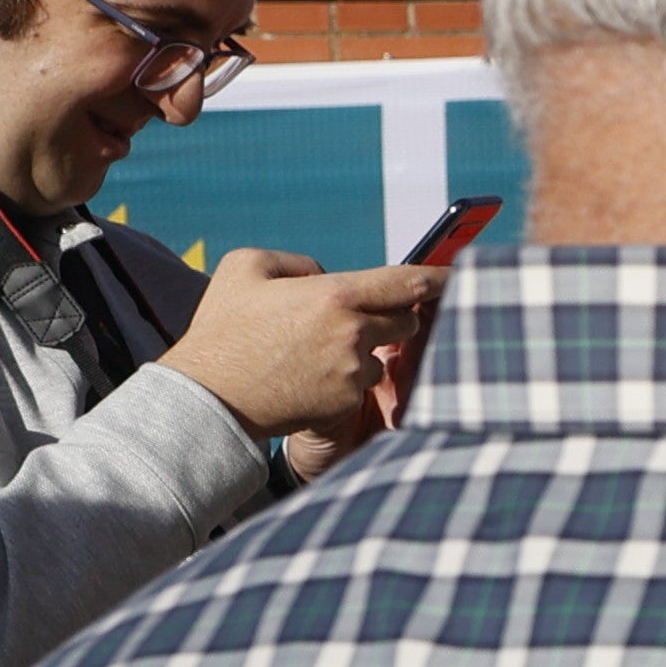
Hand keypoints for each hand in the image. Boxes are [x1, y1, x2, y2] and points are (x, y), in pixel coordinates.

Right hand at [167, 248, 442, 446]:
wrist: (207, 396)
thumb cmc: (223, 328)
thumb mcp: (248, 267)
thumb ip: (301, 262)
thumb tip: (329, 275)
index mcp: (335, 294)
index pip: (407, 280)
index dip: (438, 276)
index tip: (457, 274)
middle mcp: (353, 333)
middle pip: (406, 320)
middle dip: (391, 316)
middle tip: (352, 319)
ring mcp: (352, 373)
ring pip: (381, 356)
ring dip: (362, 352)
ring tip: (312, 354)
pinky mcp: (346, 404)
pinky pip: (361, 385)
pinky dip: (345, 380)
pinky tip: (307, 378)